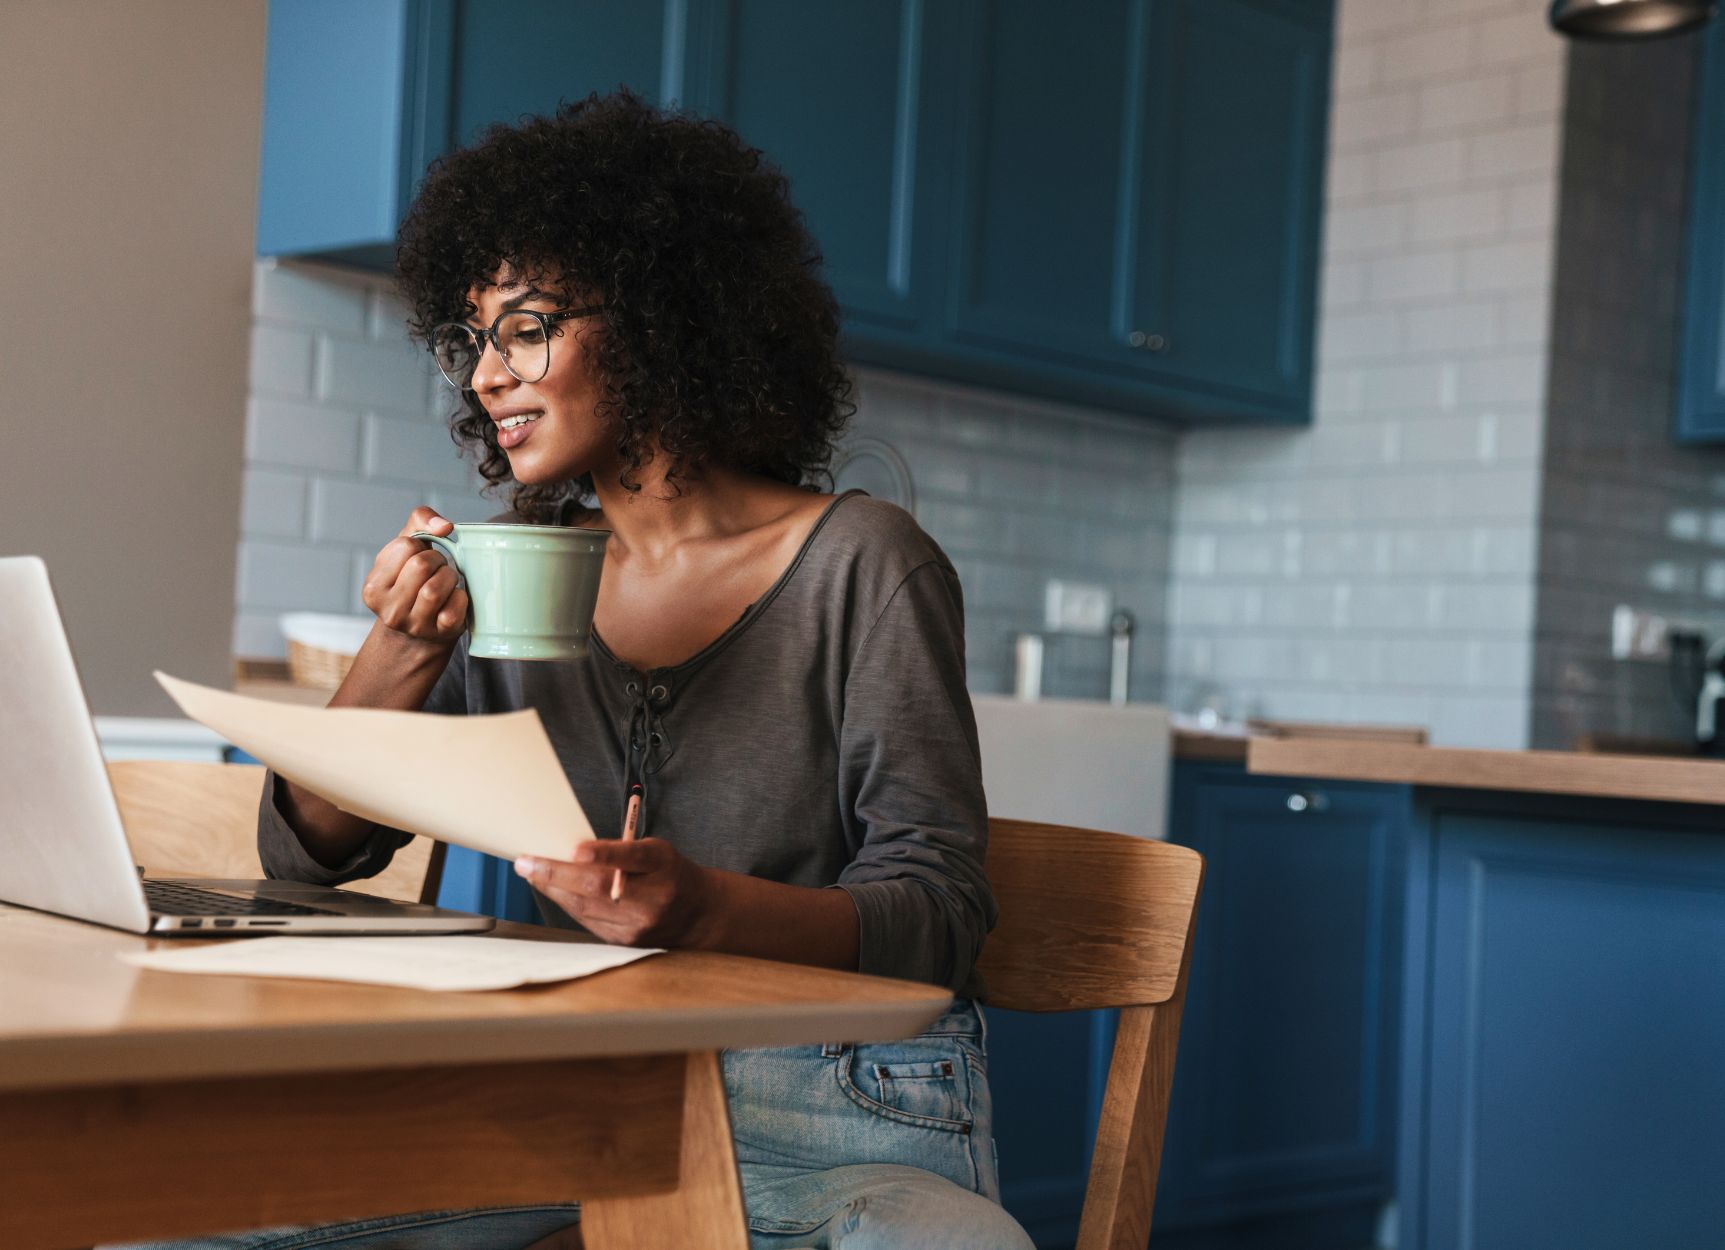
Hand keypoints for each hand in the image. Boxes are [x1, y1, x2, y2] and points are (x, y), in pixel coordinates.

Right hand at [360, 506, 468, 647]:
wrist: (421, 631)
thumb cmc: (413, 580)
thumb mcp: (407, 549)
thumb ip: (420, 521)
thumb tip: (444, 526)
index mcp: (373, 587)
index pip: (405, 546)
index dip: (420, 547)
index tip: (420, 558)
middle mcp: (389, 610)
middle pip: (421, 565)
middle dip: (437, 560)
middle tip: (438, 569)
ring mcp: (414, 625)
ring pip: (435, 588)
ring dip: (449, 577)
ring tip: (446, 581)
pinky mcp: (439, 634)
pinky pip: (455, 607)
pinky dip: (461, 597)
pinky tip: (454, 598)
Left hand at [514, 838, 715, 947]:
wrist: (697, 914)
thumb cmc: (670, 873)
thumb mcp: (657, 851)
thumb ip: (622, 850)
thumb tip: (574, 851)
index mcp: (663, 866)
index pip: (632, 858)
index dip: (604, 854)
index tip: (576, 849)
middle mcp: (652, 898)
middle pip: (598, 888)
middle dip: (556, 874)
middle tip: (526, 863)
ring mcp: (638, 924)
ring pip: (586, 907)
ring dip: (553, 889)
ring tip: (531, 872)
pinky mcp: (626, 941)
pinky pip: (588, 921)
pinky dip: (567, 904)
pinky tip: (553, 890)